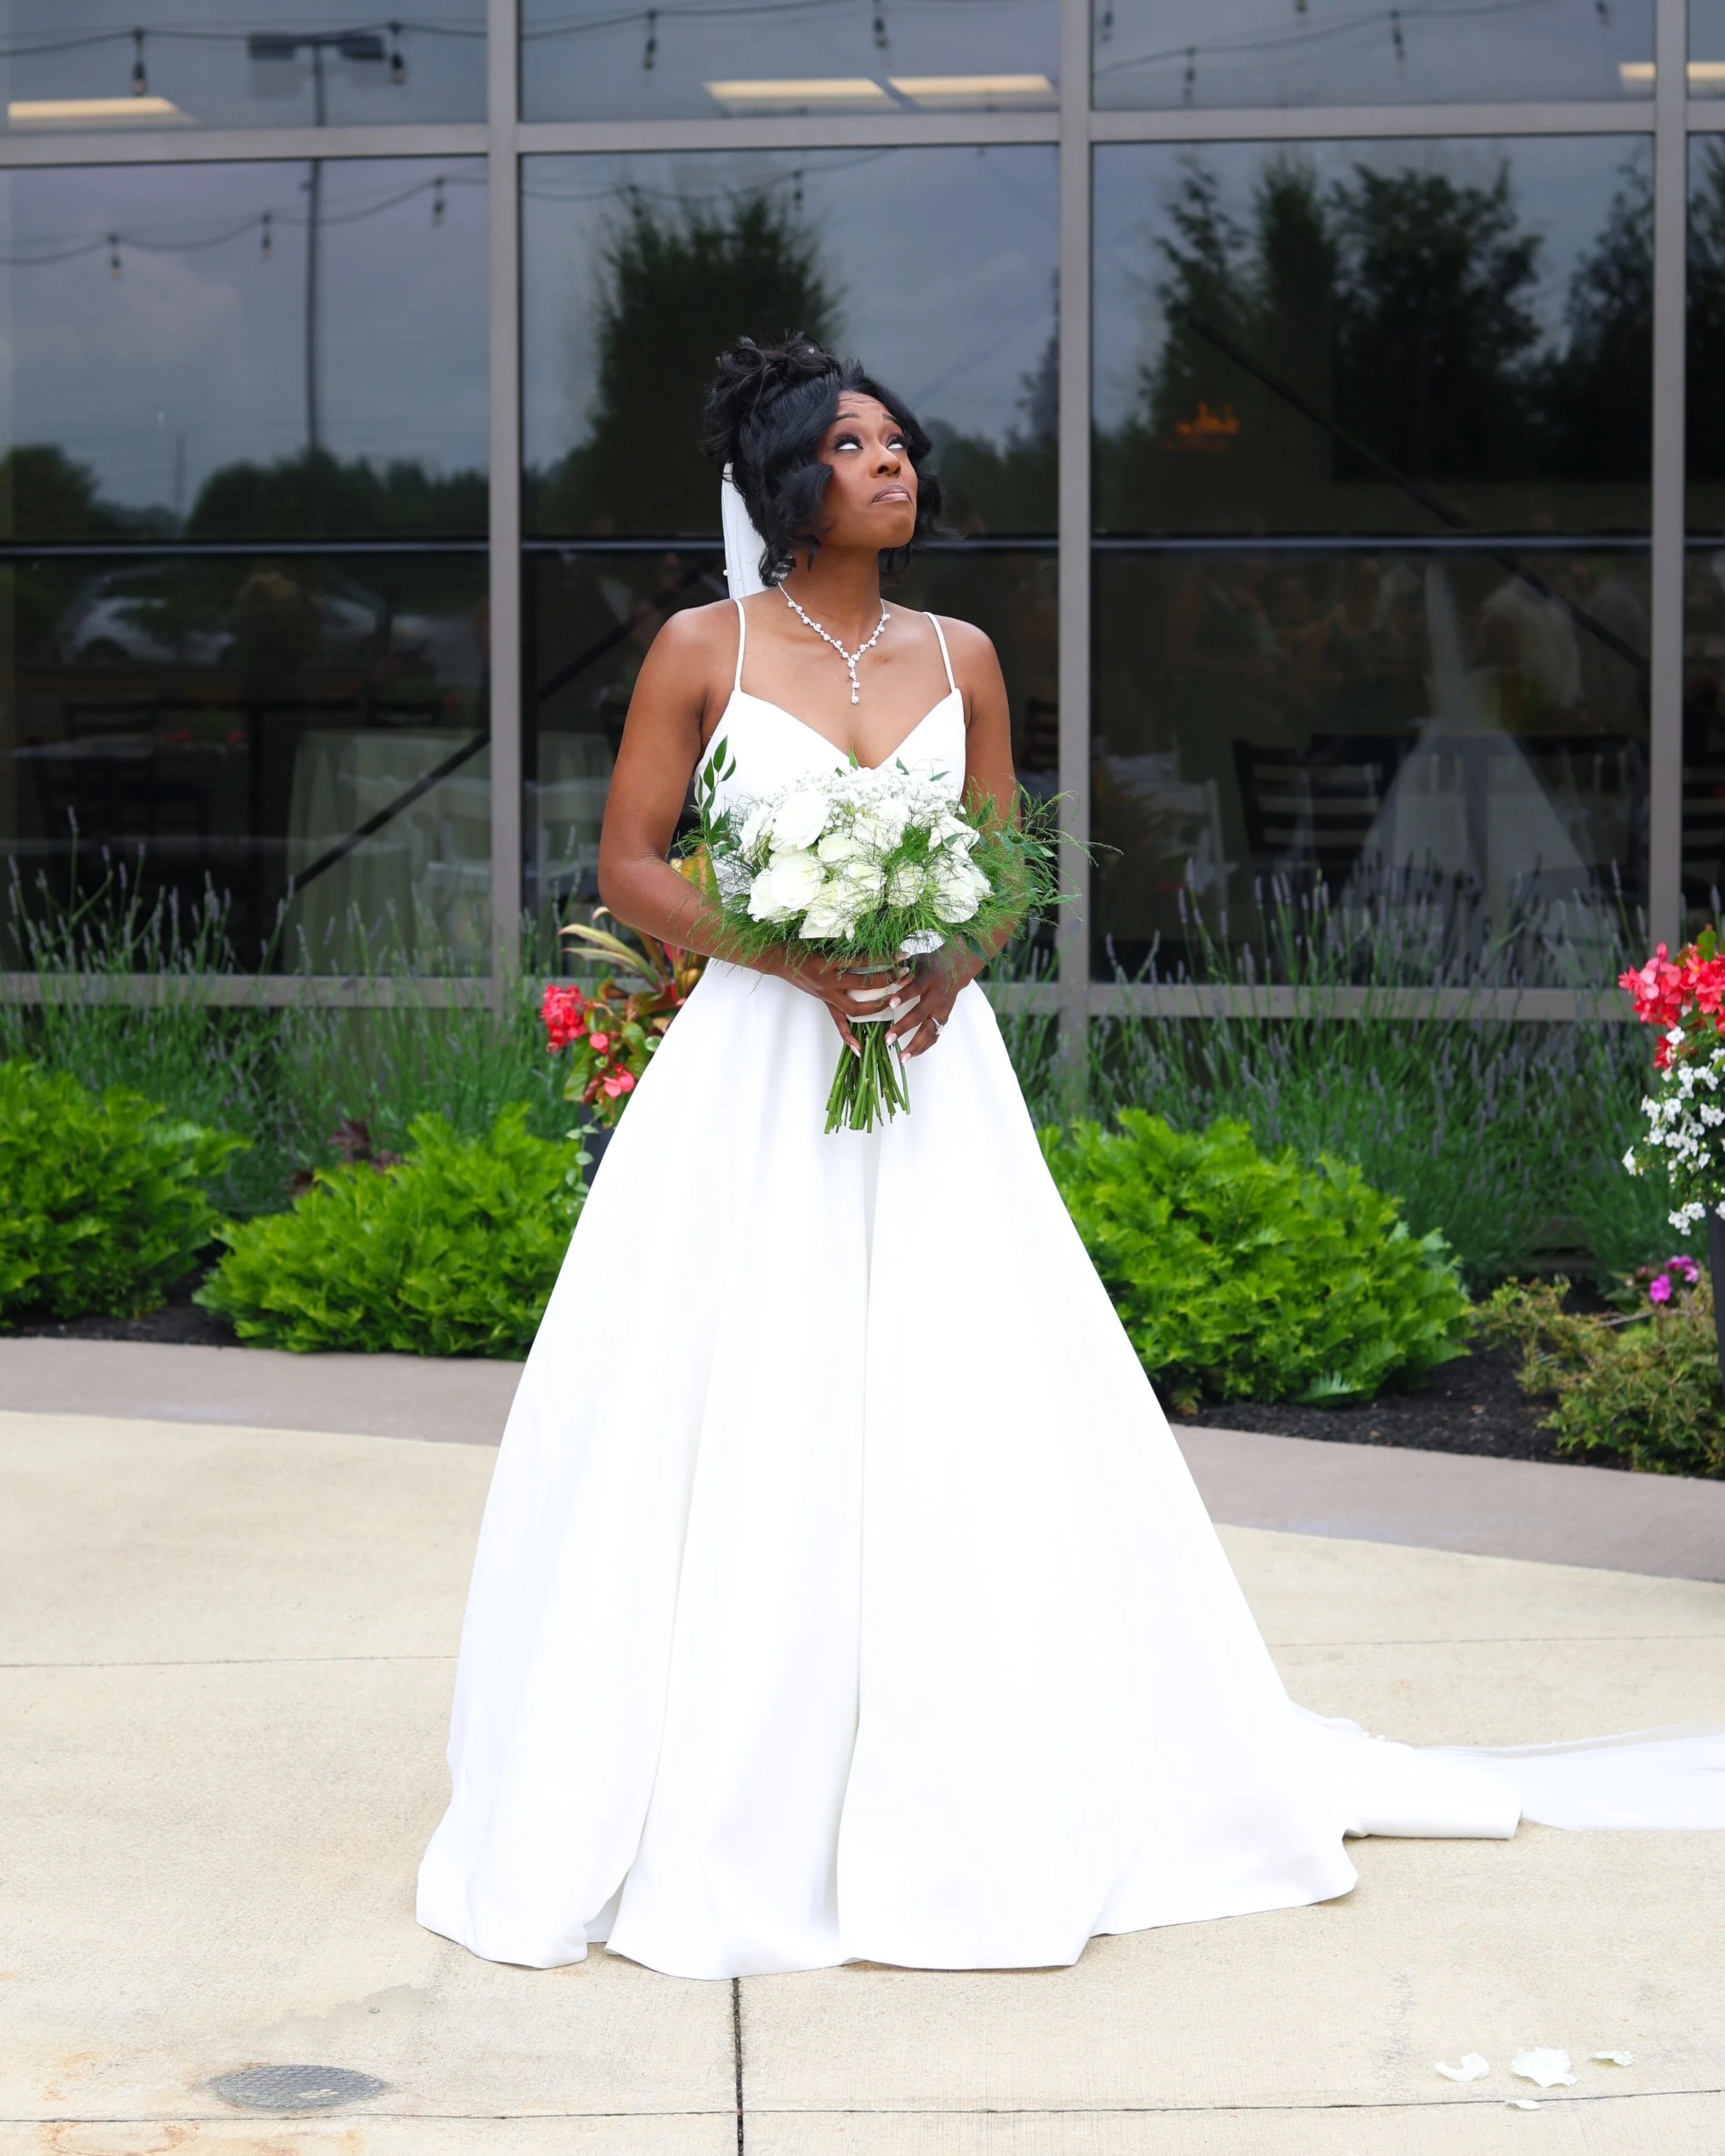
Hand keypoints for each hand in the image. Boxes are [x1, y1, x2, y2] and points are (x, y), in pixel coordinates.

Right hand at [778, 949, 912, 1054]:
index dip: (884, 958)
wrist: (780, 960)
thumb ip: (847, 946)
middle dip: (886, 981)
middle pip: (863, 985)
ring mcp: (826, 996)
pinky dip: (848, 1036)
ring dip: (876, 1007)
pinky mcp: (825, 1003)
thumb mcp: (825, 942)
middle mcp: (828, 982)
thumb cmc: (802, 947)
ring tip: (893, 1002)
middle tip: (904, 975)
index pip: (863, 960)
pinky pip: (838, 1023)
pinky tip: (860, 1048)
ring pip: (855, 1008)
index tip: (901, 955)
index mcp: (829, 963)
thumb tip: (874, 941)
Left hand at [886, 947, 979, 1058]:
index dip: (904, 995)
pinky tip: (911, 1056)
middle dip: (904, 1028)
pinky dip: (923, 1047)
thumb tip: (885, 977)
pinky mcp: (944, 1019)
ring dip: (915, 1046)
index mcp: (929, 979)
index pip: (915, 987)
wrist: (957, 969)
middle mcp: (937, 996)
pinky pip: (934, 1036)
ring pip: (929, 1031)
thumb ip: (901, 969)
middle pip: (920, 1014)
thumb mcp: (917, 961)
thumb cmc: (931, 964)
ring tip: (902, 1059)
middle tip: (888, 1040)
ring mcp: (942, 1010)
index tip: (890, 1003)